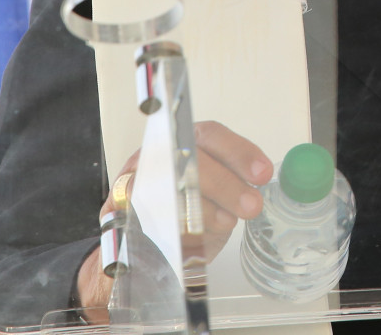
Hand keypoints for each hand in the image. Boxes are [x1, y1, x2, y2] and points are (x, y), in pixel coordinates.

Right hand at [75, 122, 274, 317]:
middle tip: (251, 205)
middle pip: (189, 159)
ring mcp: (135, 178)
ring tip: (226, 222)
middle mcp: (159, 153)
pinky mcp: (117, 207)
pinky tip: (193, 235)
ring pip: (167, 183)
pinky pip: (143, 211)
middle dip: (225, 184)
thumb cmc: (187, 212)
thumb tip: (262, 177)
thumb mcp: (216, 193)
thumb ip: (234, 181)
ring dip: (201, 206)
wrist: (142, 246)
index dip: (238, 152)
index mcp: (184, 141)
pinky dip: (171, 224)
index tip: (263, 173)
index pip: (211, 135)